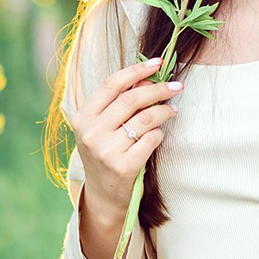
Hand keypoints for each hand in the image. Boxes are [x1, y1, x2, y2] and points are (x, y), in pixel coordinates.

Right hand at [69, 54, 183, 220]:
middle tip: (176, 85)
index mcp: (82, 117)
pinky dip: (160, 133)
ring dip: (164, 110)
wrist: (103, 195)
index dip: (136, 70)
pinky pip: (152, 139)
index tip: (157, 63)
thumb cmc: (105, 153)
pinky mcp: (123, 167)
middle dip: (158, 88)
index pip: (111, 84)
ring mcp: (106, 151)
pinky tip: (160, 134)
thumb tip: (147, 77)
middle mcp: (91, 133)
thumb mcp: (101, 127)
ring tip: (172, 109)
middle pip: (131, 99)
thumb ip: (118, 103)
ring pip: (145, 118)